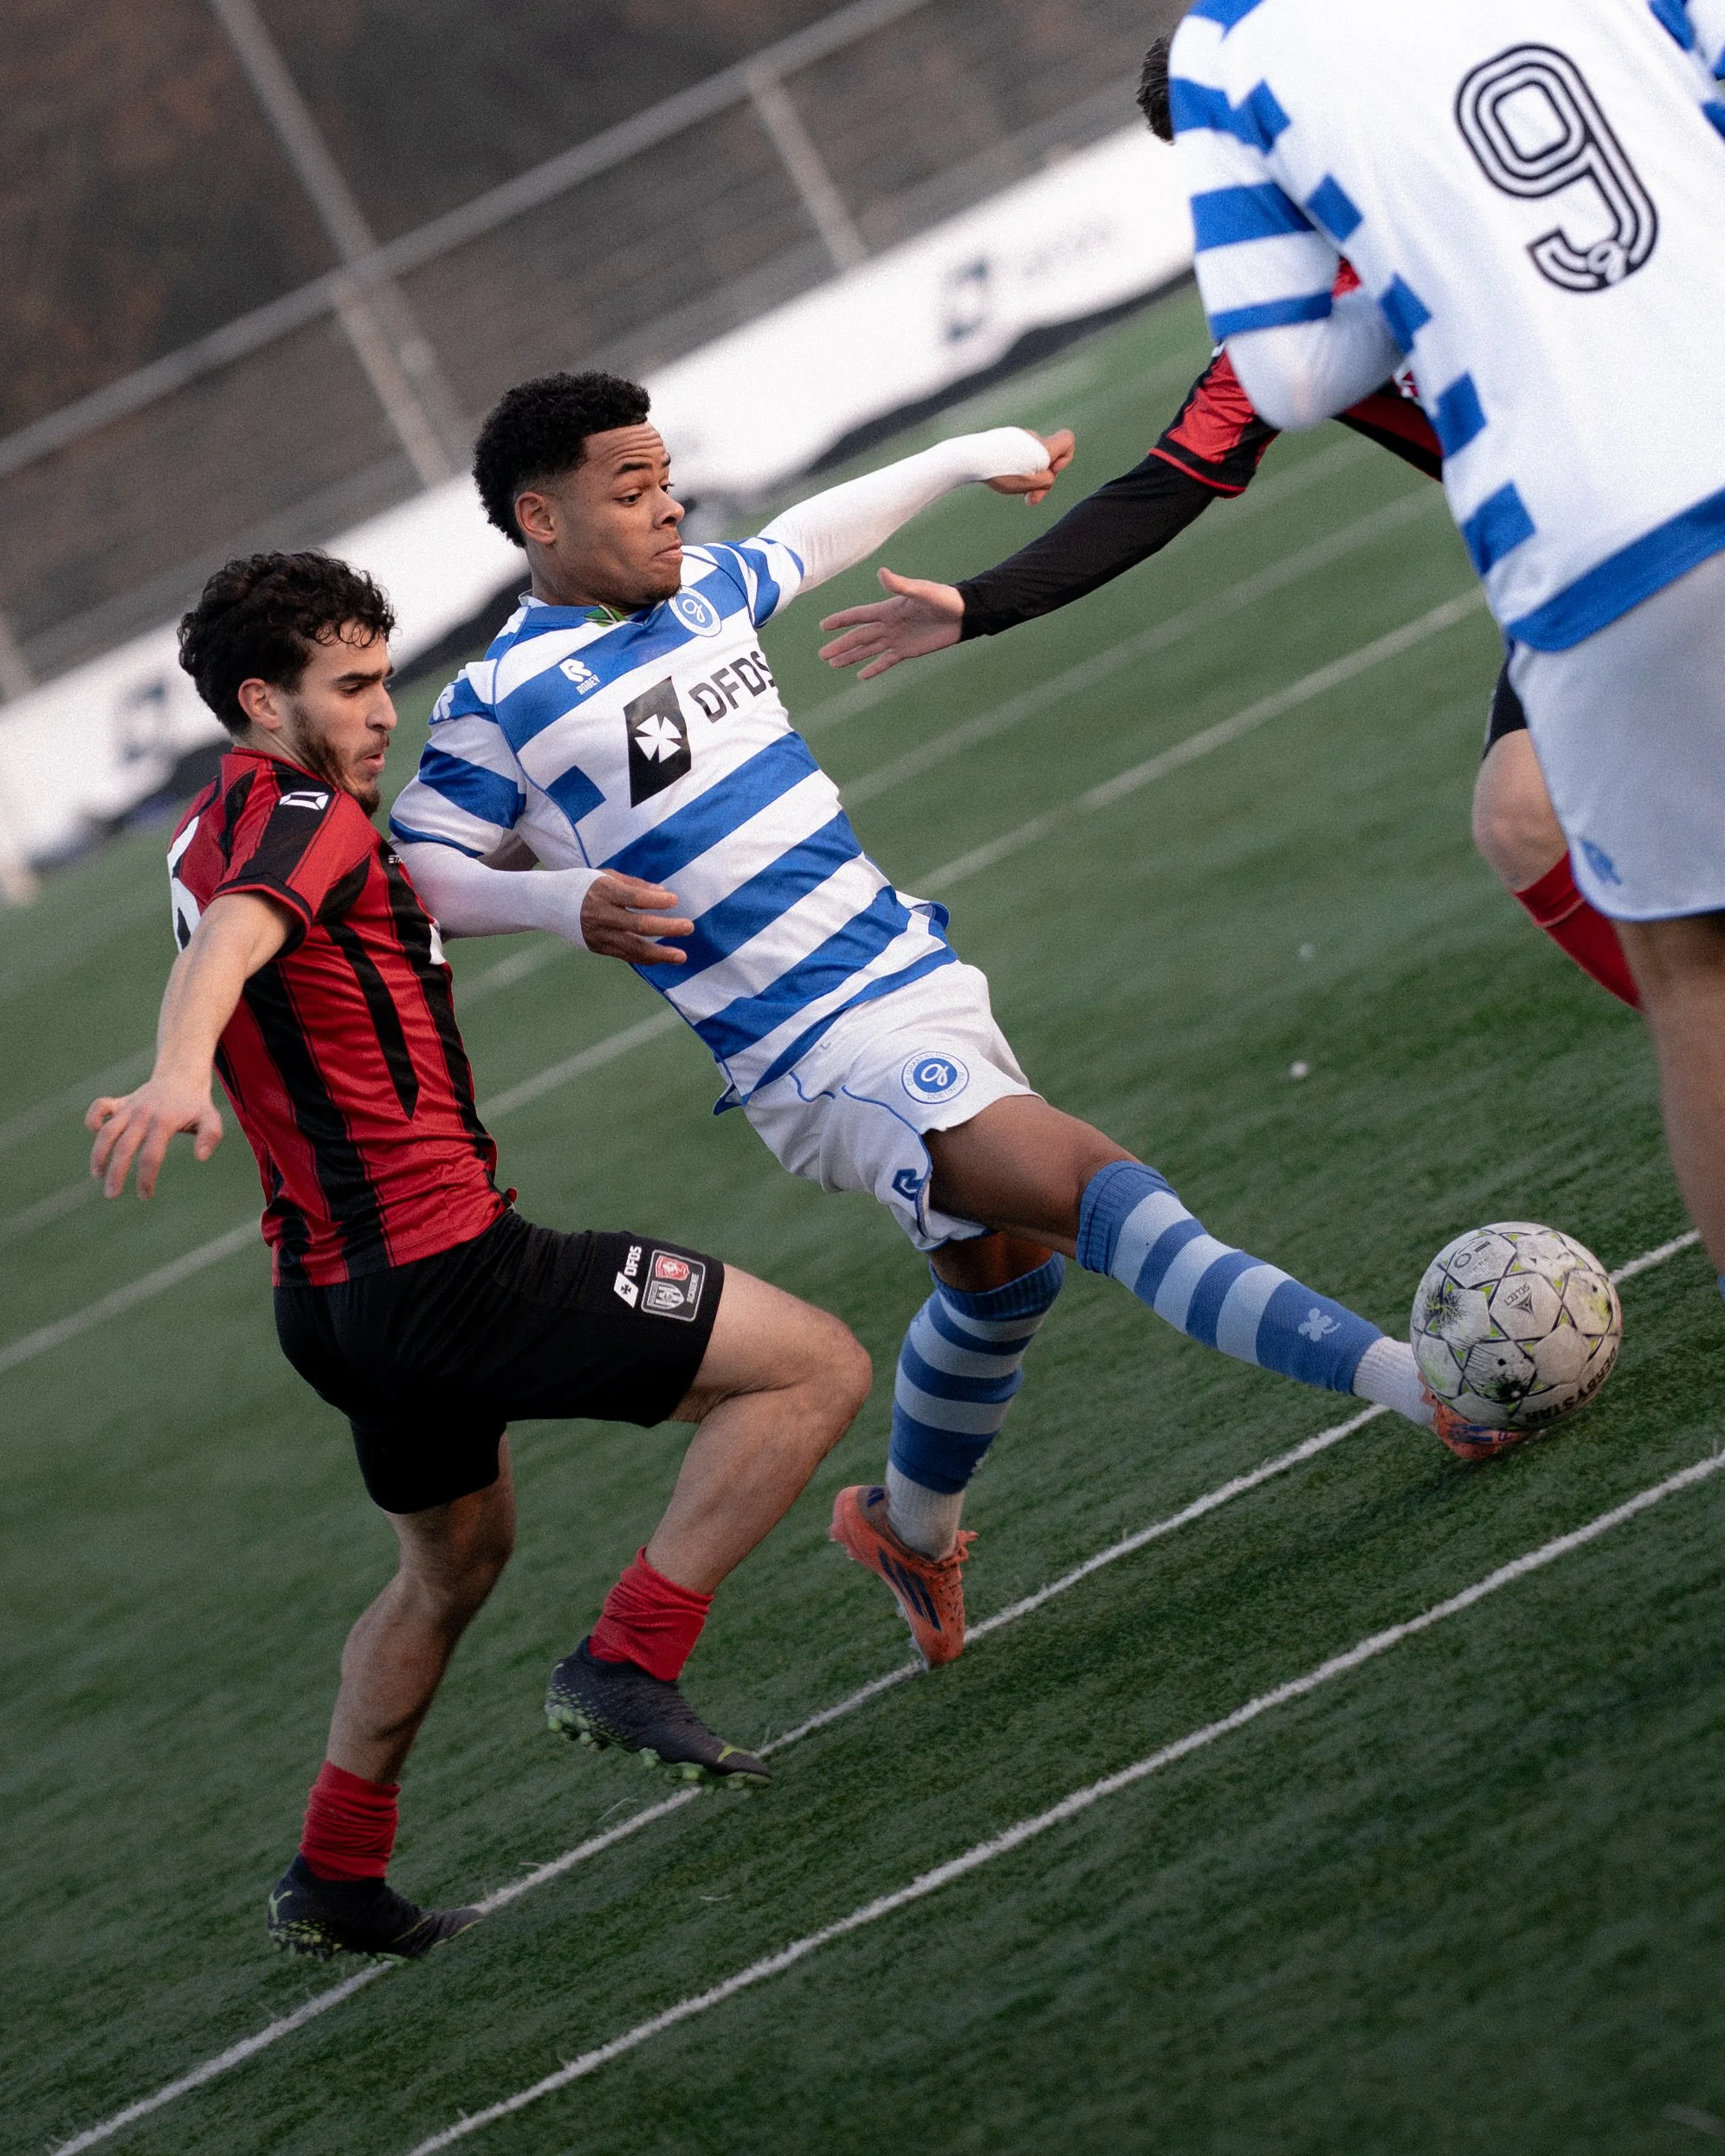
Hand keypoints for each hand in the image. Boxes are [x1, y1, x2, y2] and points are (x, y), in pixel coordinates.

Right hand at [87, 1074, 223, 1198]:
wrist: (182, 1077)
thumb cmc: (196, 1105)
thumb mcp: (211, 1119)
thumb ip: (210, 1136)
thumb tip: (201, 1157)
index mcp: (164, 1122)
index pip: (151, 1155)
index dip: (146, 1177)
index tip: (144, 1195)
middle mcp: (143, 1115)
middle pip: (124, 1147)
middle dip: (116, 1173)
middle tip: (111, 1195)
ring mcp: (130, 1108)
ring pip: (107, 1131)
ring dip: (99, 1153)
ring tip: (97, 1175)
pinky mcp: (121, 1102)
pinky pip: (100, 1106)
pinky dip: (92, 1118)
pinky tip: (94, 1133)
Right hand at [581, 874, 694, 965]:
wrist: (549, 903)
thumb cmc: (583, 884)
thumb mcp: (606, 876)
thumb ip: (636, 885)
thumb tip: (664, 894)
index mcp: (603, 891)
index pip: (634, 898)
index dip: (656, 901)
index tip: (675, 901)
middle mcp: (601, 915)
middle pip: (638, 925)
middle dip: (666, 928)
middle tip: (688, 927)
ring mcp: (599, 934)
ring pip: (633, 948)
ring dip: (660, 954)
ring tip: (681, 956)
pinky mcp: (598, 947)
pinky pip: (626, 955)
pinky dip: (646, 958)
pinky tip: (662, 958)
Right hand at [818, 570, 964, 679]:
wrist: (963, 614)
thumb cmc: (944, 598)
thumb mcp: (922, 591)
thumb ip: (900, 585)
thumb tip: (881, 573)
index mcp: (888, 609)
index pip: (859, 616)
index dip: (841, 621)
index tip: (823, 626)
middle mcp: (888, 625)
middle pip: (859, 637)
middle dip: (840, 646)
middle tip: (822, 655)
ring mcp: (896, 639)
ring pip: (868, 650)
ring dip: (851, 657)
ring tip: (833, 664)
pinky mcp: (907, 651)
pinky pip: (886, 662)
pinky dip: (873, 668)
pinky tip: (860, 676)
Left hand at [985, 428, 1074, 505]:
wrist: (971, 458)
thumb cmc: (1003, 471)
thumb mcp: (1031, 483)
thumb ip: (1047, 480)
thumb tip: (1047, 476)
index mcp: (1043, 446)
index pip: (1068, 440)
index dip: (1066, 458)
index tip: (1052, 471)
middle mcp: (1032, 437)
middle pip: (1046, 457)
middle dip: (1040, 478)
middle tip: (1028, 499)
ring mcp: (1016, 437)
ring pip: (1030, 458)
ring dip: (1025, 476)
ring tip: (1011, 486)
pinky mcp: (1002, 440)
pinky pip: (1016, 456)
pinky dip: (1013, 469)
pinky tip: (1000, 477)